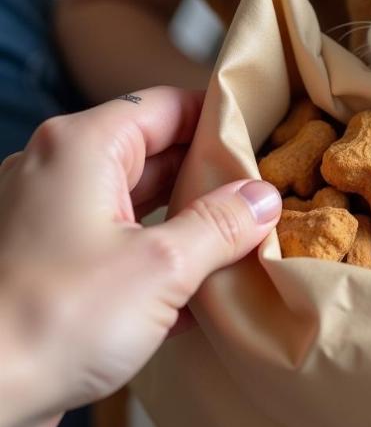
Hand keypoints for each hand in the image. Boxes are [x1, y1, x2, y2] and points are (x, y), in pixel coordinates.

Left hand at [0, 87, 280, 426]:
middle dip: (209, 175)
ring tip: (243, 238)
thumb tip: (262, 198)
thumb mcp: (162, 265)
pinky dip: (158, 253)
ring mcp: (51, 217)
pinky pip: (117, 241)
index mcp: (83, 147)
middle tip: (263, 193)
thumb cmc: (52, 321)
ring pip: (137, 200)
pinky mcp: (51, 263)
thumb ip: (220, 225)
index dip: (217, 118)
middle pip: (155, 151)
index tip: (260, 135)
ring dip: (188, 219)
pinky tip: (200, 288)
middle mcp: (61, 170)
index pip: (166, 106)